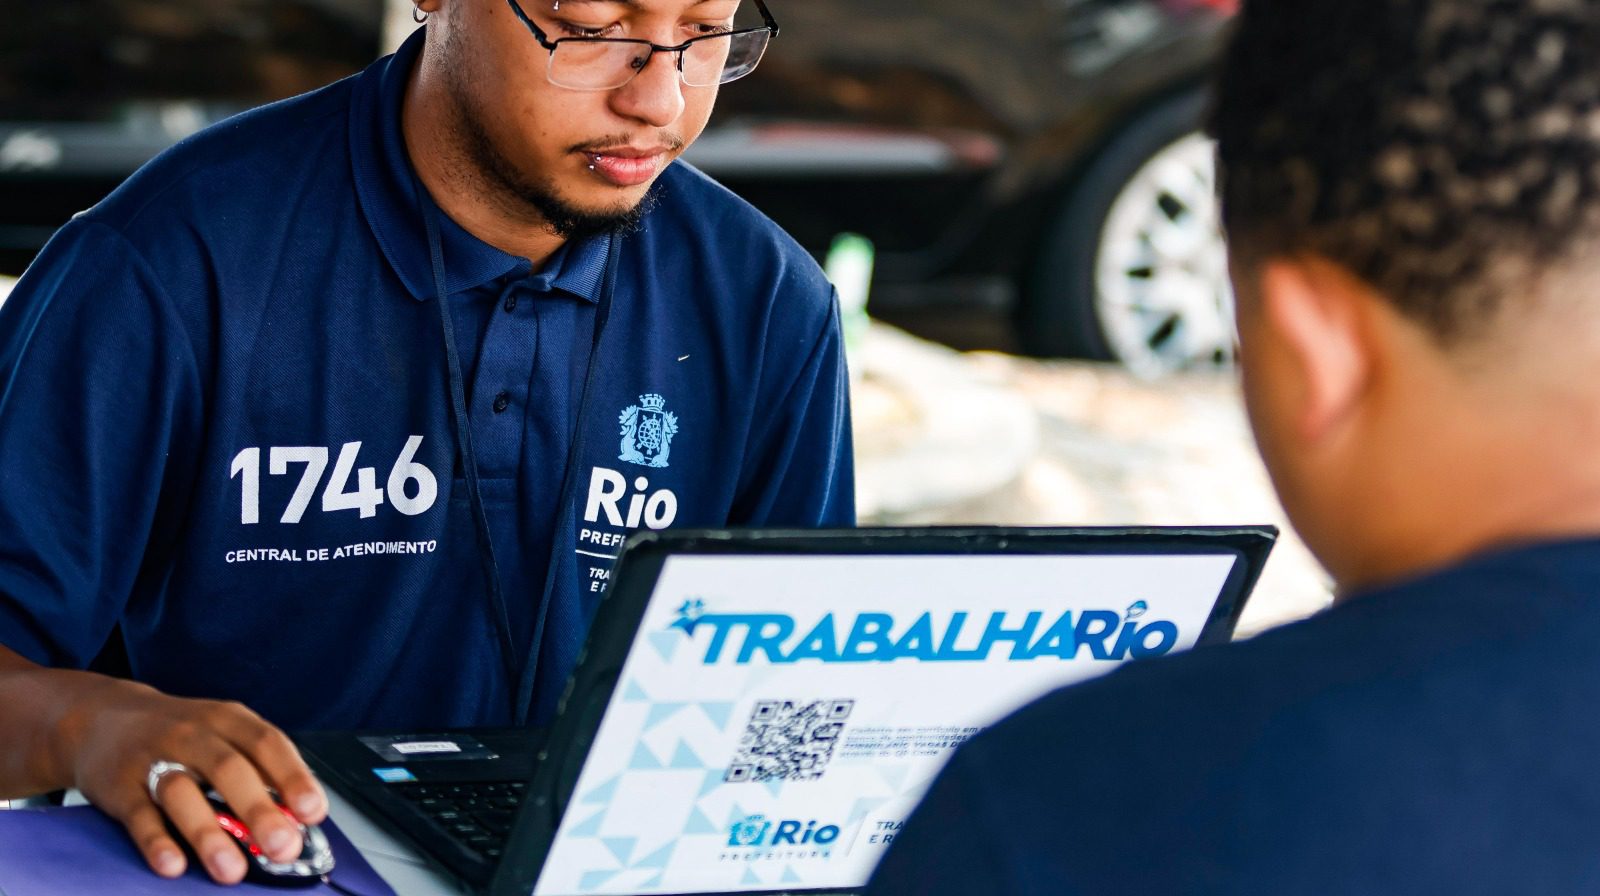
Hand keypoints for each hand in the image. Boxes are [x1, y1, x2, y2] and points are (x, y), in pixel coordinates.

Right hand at [60, 679, 327, 883]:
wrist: (101, 718)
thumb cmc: (181, 735)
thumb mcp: (224, 735)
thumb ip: (260, 770)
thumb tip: (299, 818)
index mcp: (228, 720)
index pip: (267, 743)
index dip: (292, 777)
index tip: (313, 812)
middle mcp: (192, 734)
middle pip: (229, 769)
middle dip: (259, 810)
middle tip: (283, 847)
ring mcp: (153, 758)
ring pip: (182, 793)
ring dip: (209, 833)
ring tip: (232, 871)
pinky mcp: (119, 787)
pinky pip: (138, 815)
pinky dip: (156, 841)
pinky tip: (174, 865)